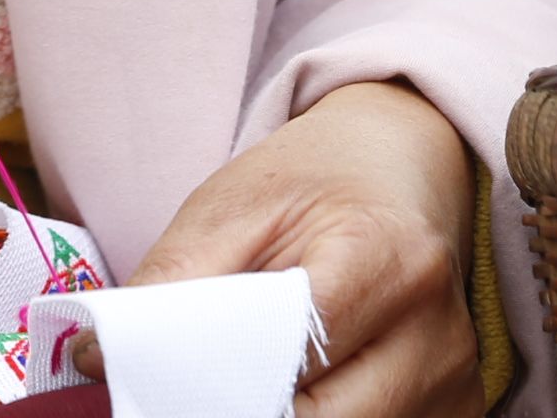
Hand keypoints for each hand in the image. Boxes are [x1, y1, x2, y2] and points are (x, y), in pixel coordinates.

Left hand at [125, 81, 484, 417]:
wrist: (397, 163)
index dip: (210, 386)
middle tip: (176, 395)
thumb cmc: (311, 184)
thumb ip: (169, 286)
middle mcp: (437, 330)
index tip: (148, 391)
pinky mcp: (459, 408)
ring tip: (229, 387)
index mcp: (385, 256)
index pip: (288, 357)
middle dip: (239, 412)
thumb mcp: (229, 209)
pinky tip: (286, 396)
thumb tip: (97, 360)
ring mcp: (456, 379)